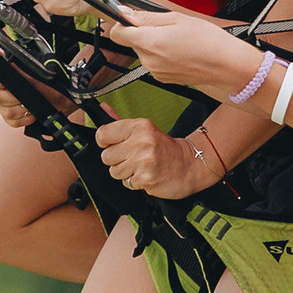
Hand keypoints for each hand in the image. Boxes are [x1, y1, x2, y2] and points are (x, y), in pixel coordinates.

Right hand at [0, 58, 34, 130]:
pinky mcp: (7, 117)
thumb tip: (9, 63)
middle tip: (26, 91)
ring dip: (22, 108)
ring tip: (31, 102)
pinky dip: (26, 118)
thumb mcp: (30, 68)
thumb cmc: (38, 77)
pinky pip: (13, 122)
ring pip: (6, 112)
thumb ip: (16, 65)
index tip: (5, 79)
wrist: (48, 91)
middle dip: (14, 96)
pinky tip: (31, 112)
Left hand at [97, 116, 217, 197]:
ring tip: (141, 167)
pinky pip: (127, 183)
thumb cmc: (166, 148)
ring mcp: (143, 162)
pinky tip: (147, 175)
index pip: (103, 134)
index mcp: (139, 127)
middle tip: (133, 158)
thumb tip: (102, 109)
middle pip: (106, 156)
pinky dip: (136, 182)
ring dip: (126, 172)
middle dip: (118, 160)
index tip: (113, 144)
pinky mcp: (146, 179)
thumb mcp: (145, 130)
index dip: (105, 142)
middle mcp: (141, 142)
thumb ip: (121, 122)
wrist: (190, 164)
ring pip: (114, 172)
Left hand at [100, 1, 261, 97]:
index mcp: (150, 43)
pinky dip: (162, 54)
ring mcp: (155, 71)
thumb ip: (147, 17)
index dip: (122, 22)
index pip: (117, 33)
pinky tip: (179, 50)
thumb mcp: (177, 19)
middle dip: (143, 32)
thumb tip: (125, 13)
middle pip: (131, 41)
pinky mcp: (163, 78)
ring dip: (153, 43)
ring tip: (177, 39)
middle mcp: (149, 60)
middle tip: (167, 26)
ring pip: (143, 51)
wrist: (226, 65)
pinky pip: (153, 61)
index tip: (132, 16)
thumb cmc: (208, 40)